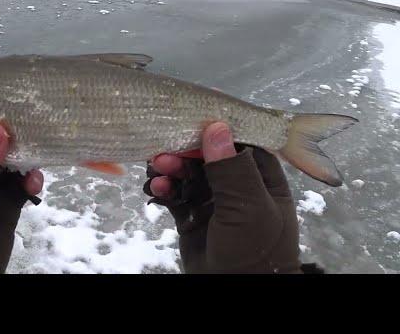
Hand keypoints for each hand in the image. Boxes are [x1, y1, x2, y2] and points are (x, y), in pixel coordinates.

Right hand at [144, 122, 301, 273]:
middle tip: (162, 153)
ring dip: (170, 169)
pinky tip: (155, 189)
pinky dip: (164, 189)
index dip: (213, 132)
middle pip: (207, 156)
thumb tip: (217, 126)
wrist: (236, 294)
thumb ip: (232, 168)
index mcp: (261, 179)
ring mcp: (213, 202)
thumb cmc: (255, 250)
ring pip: (187, 174)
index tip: (189, 122)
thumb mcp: (248, 207)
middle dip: (184, 152)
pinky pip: (176, 195)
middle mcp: (237, 187)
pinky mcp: (192, 217)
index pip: (238, 143)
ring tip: (155, 170)